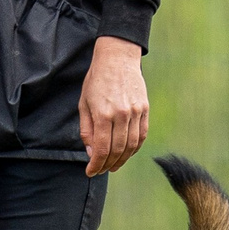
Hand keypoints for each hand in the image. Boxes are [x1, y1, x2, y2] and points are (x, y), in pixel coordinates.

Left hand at [79, 36, 149, 177]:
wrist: (117, 58)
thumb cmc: (96, 80)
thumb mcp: (83, 103)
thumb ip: (87, 130)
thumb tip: (91, 152)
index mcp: (103, 114)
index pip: (101, 149)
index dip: (96, 164)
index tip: (90, 171)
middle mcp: (121, 115)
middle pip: (117, 150)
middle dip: (107, 165)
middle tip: (100, 170)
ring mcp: (135, 113)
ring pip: (131, 146)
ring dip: (122, 160)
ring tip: (113, 166)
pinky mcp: (144, 110)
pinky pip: (142, 135)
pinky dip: (134, 148)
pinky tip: (126, 153)